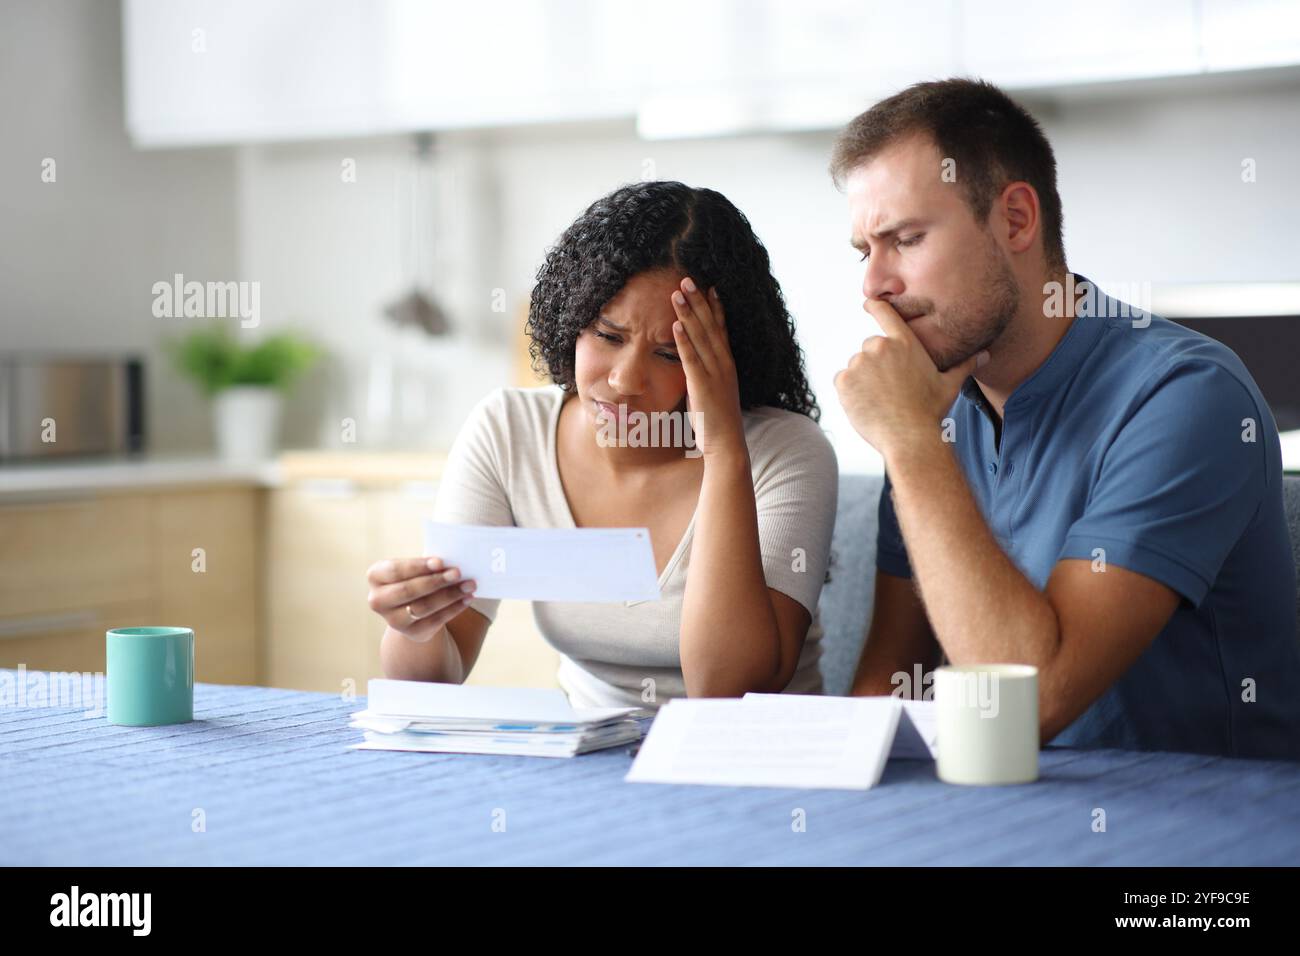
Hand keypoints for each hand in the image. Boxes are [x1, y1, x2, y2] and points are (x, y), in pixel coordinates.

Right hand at [366, 556, 475, 642]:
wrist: (413, 606)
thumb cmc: (416, 577)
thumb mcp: (415, 568)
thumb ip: (427, 565)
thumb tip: (451, 562)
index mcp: (375, 576)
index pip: (396, 570)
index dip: (418, 566)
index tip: (440, 562)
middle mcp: (378, 600)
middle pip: (408, 590)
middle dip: (436, 581)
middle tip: (458, 572)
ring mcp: (393, 620)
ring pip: (423, 607)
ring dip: (449, 595)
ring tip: (469, 585)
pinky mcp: (412, 633)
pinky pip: (436, 620)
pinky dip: (454, 608)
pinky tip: (467, 599)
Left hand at [670, 277, 746, 461]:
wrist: (727, 443)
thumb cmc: (717, 420)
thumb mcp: (713, 391)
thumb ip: (704, 375)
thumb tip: (692, 366)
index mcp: (727, 364)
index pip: (721, 329)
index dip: (715, 307)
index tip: (708, 286)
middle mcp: (724, 364)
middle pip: (711, 326)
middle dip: (698, 301)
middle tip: (687, 279)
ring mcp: (715, 374)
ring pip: (701, 337)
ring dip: (689, 313)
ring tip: (677, 293)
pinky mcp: (703, 385)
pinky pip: (692, 358)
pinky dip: (684, 340)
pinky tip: (675, 325)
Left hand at [834, 299, 986, 458]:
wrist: (909, 437)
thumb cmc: (930, 411)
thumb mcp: (949, 385)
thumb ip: (964, 365)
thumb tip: (985, 354)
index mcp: (904, 342)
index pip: (885, 313)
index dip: (875, 305)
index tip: (868, 303)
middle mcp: (879, 347)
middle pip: (871, 348)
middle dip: (877, 365)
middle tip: (891, 388)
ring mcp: (859, 363)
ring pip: (857, 367)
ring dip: (863, 379)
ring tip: (881, 400)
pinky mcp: (843, 380)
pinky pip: (843, 381)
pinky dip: (850, 392)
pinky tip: (867, 405)